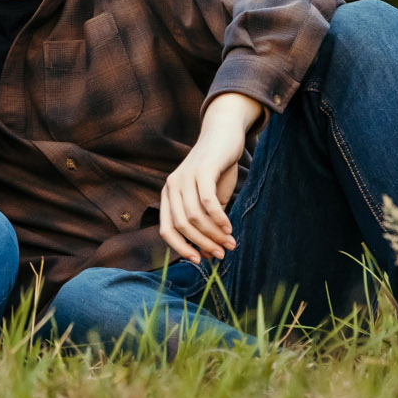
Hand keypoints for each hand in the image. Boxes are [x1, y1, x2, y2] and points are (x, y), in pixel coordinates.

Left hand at [158, 92, 261, 262]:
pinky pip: (207, 201)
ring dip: (213, 234)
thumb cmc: (217, 170)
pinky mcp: (201, 170)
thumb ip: (206, 223)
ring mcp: (184, 177)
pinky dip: (218, 218)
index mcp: (168, 195)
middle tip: (222, 254)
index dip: (181, 249)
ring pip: (195, 216)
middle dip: (203, 244)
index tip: (199, 262)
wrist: (223, 135)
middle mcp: (171, 186)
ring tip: (230, 243)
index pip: (167, 230)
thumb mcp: (210, 200)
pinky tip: (229, 227)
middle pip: (182, 226)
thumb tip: (206, 254)